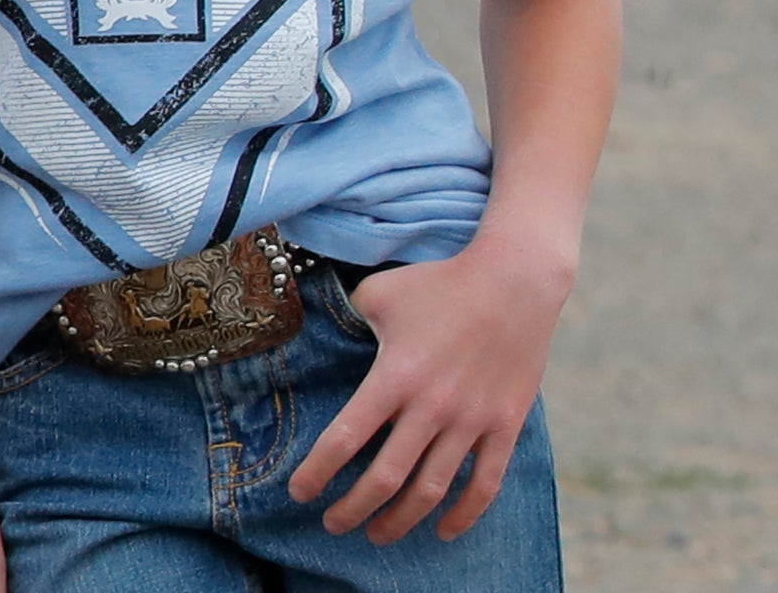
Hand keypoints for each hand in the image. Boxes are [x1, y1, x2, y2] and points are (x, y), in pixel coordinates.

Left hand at [288, 240, 571, 544]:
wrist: (513, 279)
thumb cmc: (441, 283)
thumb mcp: (381, 291)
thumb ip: (351, 314)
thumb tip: (332, 330)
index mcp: (395, 374)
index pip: (346, 437)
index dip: (318, 472)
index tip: (299, 493)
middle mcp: (431, 405)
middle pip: (384, 479)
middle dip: (352, 510)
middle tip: (333, 524)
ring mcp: (471, 420)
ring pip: (429, 492)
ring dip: (399, 521)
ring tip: (377, 533)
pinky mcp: (504, 425)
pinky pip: (484, 485)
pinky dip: (463, 516)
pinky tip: (442, 529)